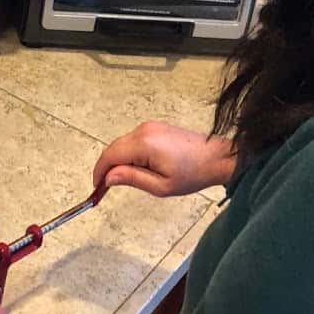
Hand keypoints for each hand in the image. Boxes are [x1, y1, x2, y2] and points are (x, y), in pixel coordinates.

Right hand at [92, 121, 236, 196]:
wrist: (216, 158)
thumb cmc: (193, 174)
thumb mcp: (161, 186)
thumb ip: (132, 179)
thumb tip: (108, 178)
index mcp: (144, 144)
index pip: (110, 155)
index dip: (99, 172)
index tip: (96, 187)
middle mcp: (143, 131)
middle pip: (113, 148)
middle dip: (106, 167)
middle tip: (105, 187)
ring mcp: (149, 127)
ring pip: (122, 144)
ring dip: (117, 160)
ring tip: (122, 180)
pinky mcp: (154, 128)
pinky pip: (132, 140)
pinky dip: (127, 153)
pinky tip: (134, 168)